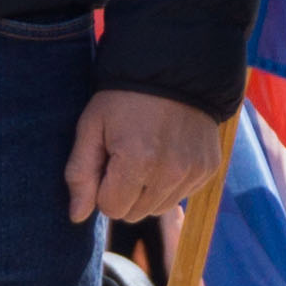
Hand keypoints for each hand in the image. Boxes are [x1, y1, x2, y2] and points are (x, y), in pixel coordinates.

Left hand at [65, 89, 222, 224]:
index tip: (108, 159)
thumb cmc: (124, 98)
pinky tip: (166, 153)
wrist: (173, 69)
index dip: (103, 187)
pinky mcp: (208, 168)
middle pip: (134, 214)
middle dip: (124, 192)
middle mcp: (170, 172)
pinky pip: (181, 194)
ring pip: (158, 208)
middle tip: (125, 155)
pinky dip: (170, 182)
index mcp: (137, 162)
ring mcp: (193, 171)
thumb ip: (80, 173)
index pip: (111, 208)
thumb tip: (76, 216)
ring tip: (146, 154)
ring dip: (147, 191)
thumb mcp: (92, 126)